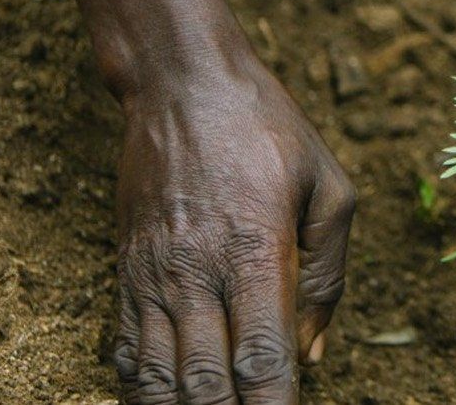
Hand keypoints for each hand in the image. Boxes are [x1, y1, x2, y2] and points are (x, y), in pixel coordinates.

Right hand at [114, 56, 354, 404]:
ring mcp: (153, 274)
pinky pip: (126, 351)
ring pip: (157, 379)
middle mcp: (197, 272)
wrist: (182, 82)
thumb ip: (329, 275)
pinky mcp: (125, 269)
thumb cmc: (269, 131)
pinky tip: (167, 400)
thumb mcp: (330, 188)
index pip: (263, 361)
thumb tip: (314, 354)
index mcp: (257, 253)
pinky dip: (144, 389)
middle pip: (204, 385)